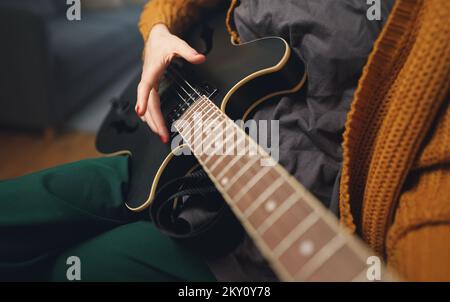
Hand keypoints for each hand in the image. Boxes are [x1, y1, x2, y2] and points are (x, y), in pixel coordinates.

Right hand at [136, 24, 205, 142]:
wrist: (155, 38)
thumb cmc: (164, 42)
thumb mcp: (177, 43)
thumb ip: (188, 51)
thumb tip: (201, 58)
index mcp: (151, 71)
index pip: (145, 87)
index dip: (141, 100)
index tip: (140, 112)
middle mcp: (147, 80)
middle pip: (148, 104)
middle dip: (154, 121)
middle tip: (163, 136)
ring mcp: (147, 85)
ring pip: (147, 107)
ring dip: (152, 122)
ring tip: (161, 135)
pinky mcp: (150, 87)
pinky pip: (148, 104)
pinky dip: (150, 116)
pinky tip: (154, 124)